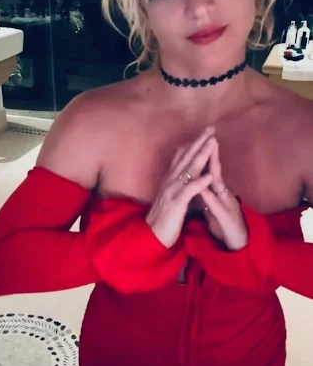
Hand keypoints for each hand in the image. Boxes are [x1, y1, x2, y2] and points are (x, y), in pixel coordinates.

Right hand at [146, 127, 215, 247]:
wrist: (152, 236)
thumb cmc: (165, 219)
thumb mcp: (171, 197)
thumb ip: (178, 185)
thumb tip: (186, 175)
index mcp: (170, 179)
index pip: (182, 156)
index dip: (193, 143)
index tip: (205, 133)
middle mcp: (170, 181)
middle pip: (186, 157)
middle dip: (199, 142)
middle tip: (211, 129)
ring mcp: (172, 191)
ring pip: (188, 169)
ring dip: (201, 155)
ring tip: (212, 144)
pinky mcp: (176, 203)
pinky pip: (189, 191)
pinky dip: (199, 182)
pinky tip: (209, 175)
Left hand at [200, 140, 247, 250]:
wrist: (237, 245)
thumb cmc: (224, 225)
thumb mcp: (214, 206)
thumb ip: (209, 193)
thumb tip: (203, 180)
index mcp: (217, 192)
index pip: (210, 170)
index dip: (206, 155)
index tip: (201, 139)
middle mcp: (223, 196)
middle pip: (215, 172)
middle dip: (211, 155)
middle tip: (209, 137)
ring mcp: (224, 206)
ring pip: (218, 186)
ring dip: (214, 170)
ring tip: (209, 154)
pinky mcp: (224, 218)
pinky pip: (215, 207)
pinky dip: (210, 197)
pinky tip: (204, 188)